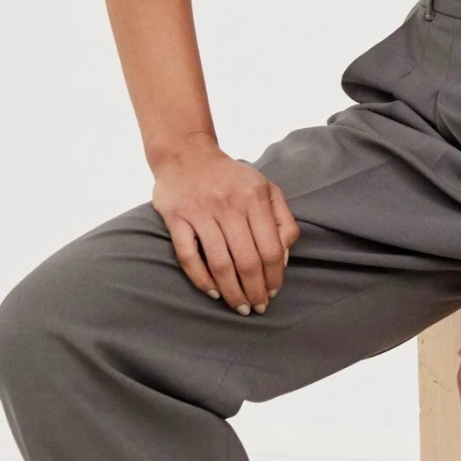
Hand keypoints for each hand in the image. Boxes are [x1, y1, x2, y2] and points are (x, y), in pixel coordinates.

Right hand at [151, 138, 300, 313]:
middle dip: (255, 290)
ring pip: (219, 263)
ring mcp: (200, 212)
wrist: (186, 153)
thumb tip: (284, 256)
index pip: (270, 248)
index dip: (274, 276)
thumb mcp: (265, 188)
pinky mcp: (176, 218)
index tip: (273, 292)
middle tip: (257, 307)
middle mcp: (228, 205)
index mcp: (254, 198)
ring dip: (231, 291)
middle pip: (247, 260)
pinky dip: (200, 278)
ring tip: (238, 306)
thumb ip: (282, 219)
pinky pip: (188, 256)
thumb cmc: (230, 177)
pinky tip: (212, 292)